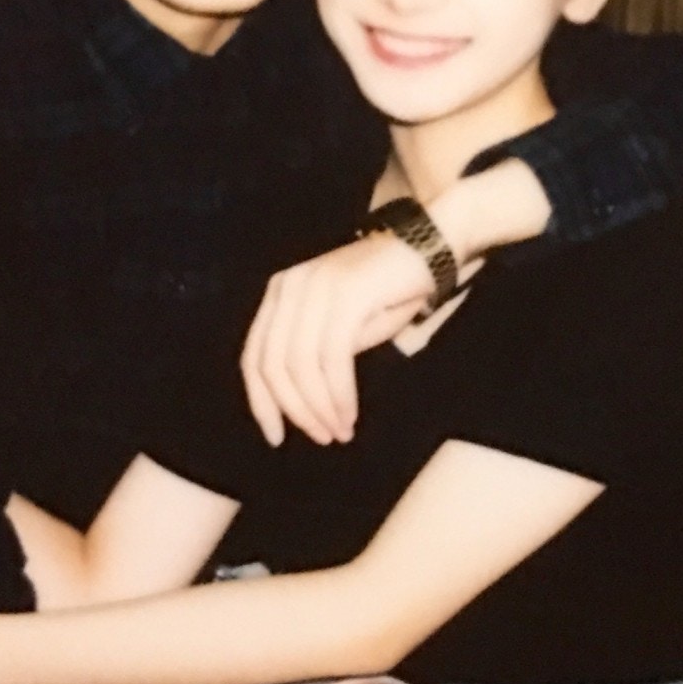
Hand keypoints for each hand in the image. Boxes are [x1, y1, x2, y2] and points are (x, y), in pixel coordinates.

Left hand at [240, 232, 432, 446]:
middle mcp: (289, 287)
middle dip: (294, 410)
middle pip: (273, 365)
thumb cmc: (387, 291)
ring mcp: (315, 288)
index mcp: (280, 293)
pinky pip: (333, 358)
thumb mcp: (341, 325)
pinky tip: (350, 414)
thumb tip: (301, 404)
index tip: (276, 437)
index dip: (261, 402)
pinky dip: (339, 395)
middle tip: (320, 438)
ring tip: (339, 432)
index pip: (254, 356)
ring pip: (300, 366)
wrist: (428, 245)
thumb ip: (314, 354)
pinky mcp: (346, 294)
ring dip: (320, 408)